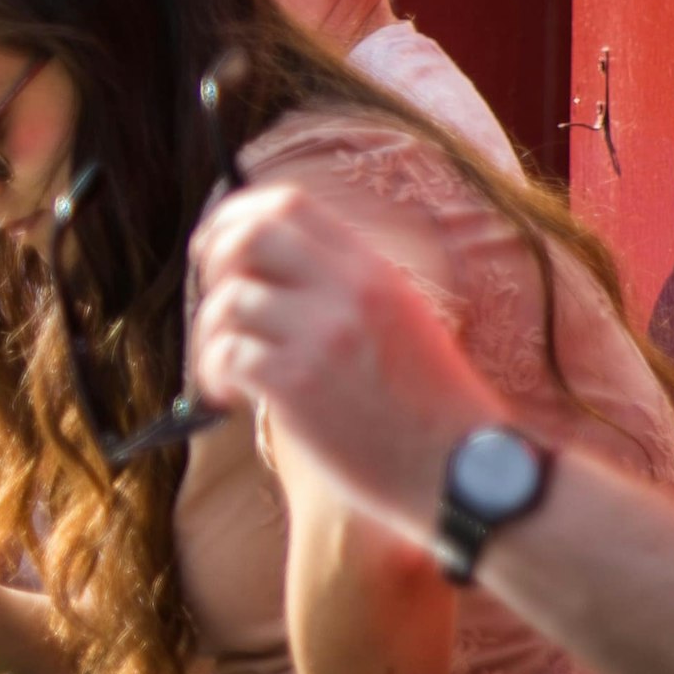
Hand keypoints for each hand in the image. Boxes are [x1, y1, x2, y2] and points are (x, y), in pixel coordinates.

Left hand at [187, 183, 508, 535]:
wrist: (463, 469)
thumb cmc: (430, 407)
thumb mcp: (403, 319)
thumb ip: (346, 288)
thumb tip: (273, 272)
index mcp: (372, 270)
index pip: (288, 204)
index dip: (235, 217)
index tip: (215, 247)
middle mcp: (347, 291)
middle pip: (247, 236)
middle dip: (212, 262)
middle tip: (211, 300)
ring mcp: (322, 335)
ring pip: (229, 301)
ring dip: (209, 334)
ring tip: (224, 368)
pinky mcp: (298, 384)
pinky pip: (228, 354)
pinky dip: (214, 374)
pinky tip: (228, 396)